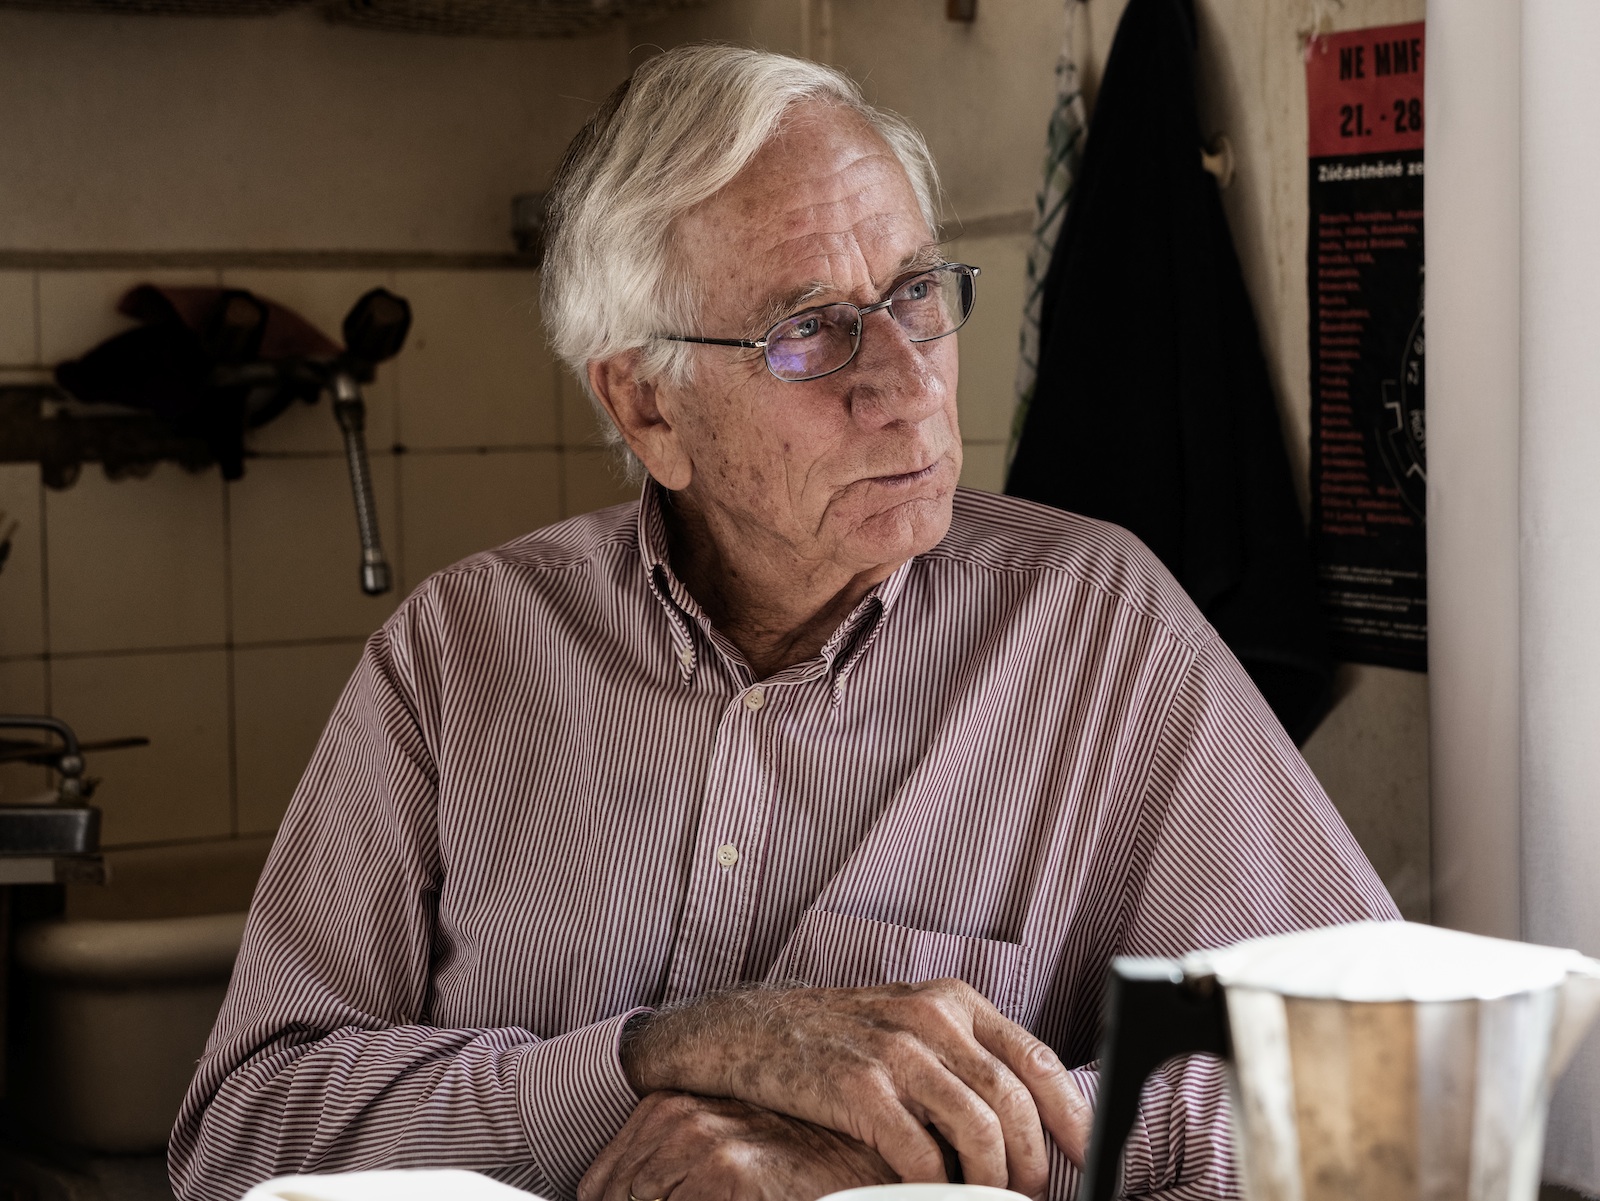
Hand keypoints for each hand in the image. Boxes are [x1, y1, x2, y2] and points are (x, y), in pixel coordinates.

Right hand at [620, 980, 1092, 1196]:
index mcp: (951, 1002)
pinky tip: (932, 1198)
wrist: (740, 1032)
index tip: (1086, 1159)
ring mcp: (892, 1052)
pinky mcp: (856, 1091)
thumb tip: (1028, 1122)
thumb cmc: (832, 1040)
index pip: (1036, 1059)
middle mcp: (929, 1018)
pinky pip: (922, 1156)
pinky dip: (938, 1189)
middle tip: (1028, 1199)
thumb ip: (962, 1059)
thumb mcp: (904, 1027)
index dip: (1072, 1116)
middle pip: (1016, 1101)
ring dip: (994, 1183)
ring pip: (981, 1130)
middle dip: (1034, 1164)